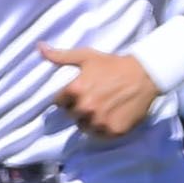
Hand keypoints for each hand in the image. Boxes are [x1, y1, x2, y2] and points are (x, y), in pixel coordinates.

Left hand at [44, 44, 161, 138]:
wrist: (144, 74)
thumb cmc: (113, 64)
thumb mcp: (86, 56)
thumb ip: (61, 56)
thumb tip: (39, 48)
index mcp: (75, 90)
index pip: (59, 102)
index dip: (67, 97)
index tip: (79, 92)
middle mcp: (86, 108)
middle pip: (72, 115)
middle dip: (79, 108)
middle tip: (93, 99)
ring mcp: (100, 121)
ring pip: (85, 127)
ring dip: (90, 120)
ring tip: (102, 108)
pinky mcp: (114, 131)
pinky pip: (101, 135)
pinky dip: (104, 128)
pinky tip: (111, 115)